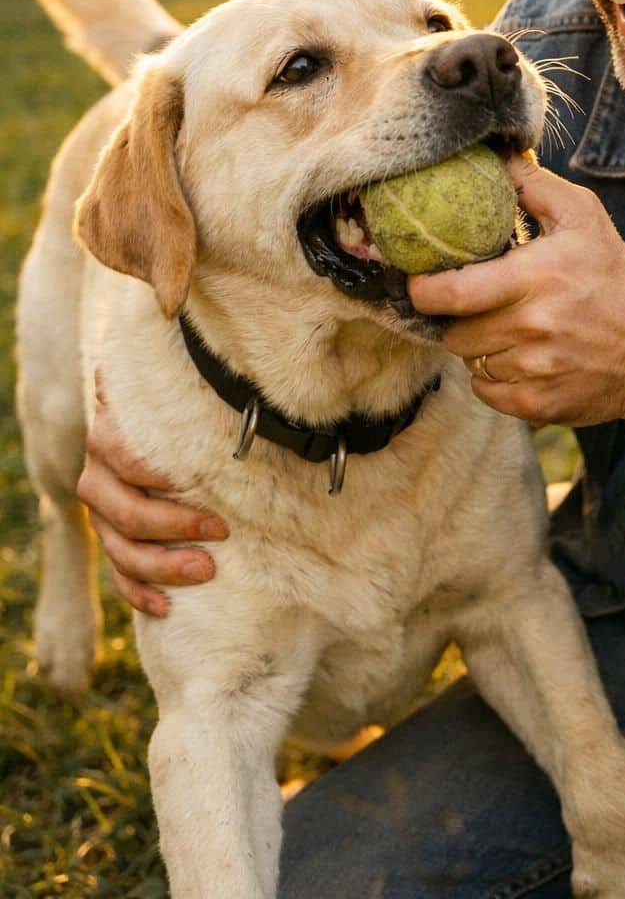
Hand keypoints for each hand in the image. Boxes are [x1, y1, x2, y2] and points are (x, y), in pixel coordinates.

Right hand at [76, 374, 227, 616]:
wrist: (160, 419)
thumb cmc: (183, 404)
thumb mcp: (182, 387)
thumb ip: (177, 374)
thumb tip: (180, 324)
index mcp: (112, 433)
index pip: (126, 459)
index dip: (159, 476)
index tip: (200, 484)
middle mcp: (98, 472)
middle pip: (121, 509)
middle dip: (171, 526)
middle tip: (220, 533)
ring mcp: (102, 510)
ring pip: (118, 545)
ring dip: (160, 565)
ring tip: (206, 571)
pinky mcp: (111, 537)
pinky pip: (116, 573)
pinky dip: (138, 592)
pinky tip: (165, 607)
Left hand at [407, 155, 624, 426]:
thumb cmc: (613, 276)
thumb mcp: (584, 216)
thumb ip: (533, 185)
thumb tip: (495, 159)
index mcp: (538, 277)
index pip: (454, 292)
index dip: (423, 290)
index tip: (419, 282)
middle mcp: (533, 327)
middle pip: (454, 332)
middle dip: (453, 319)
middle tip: (470, 305)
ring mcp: (535, 370)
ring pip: (469, 361)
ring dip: (476, 346)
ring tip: (502, 328)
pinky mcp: (538, 405)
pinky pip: (486, 391)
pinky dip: (492, 377)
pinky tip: (516, 357)